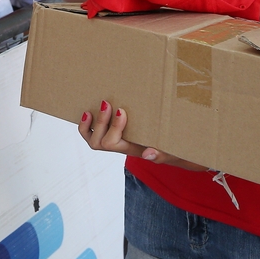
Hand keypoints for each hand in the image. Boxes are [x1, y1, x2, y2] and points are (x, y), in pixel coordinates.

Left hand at [77, 100, 206, 169]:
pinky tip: (87, 113)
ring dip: (89, 126)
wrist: (172, 150)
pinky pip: (92, 134)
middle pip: (99, 143)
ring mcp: (113, 140)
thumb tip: (148, 154)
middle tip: (107, 103)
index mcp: (130, 148)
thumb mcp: (170, 151)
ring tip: (89, 111)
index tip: (122, 111)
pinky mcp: (111, 132)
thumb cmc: (171, 148)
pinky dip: (87, 126)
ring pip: (92, 140)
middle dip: (101, 123)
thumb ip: (161, 154)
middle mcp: (119, 146)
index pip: (113, 143)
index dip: (113, 128)